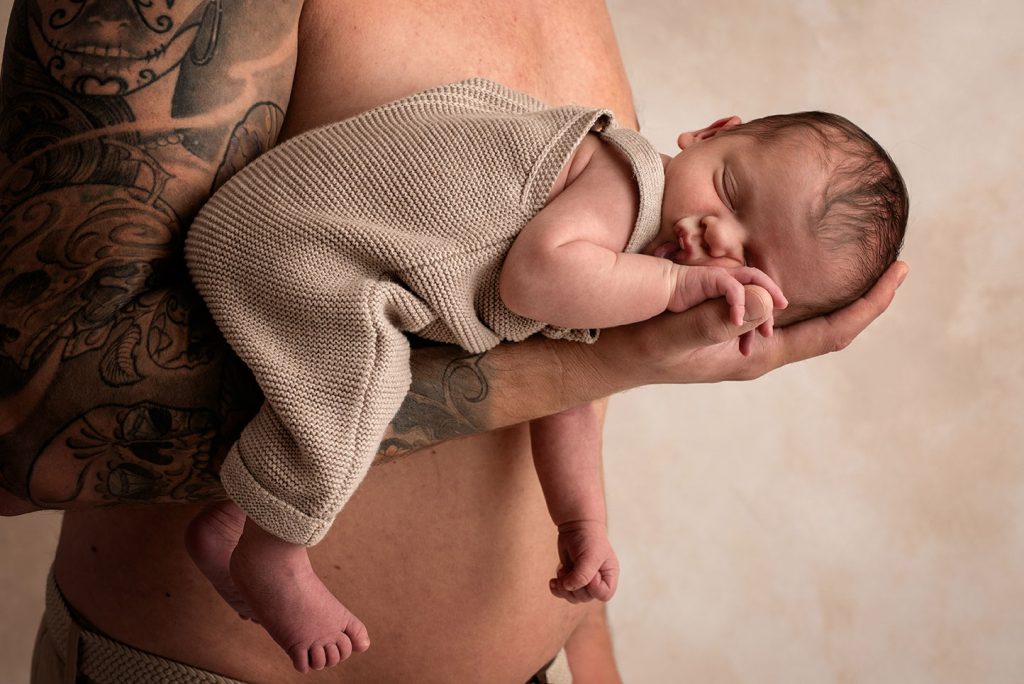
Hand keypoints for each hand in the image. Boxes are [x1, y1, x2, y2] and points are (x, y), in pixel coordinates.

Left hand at [550, 520, 619, 602]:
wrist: (576, 525)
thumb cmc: (588, 538)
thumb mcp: (590, 556)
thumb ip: (582, 575)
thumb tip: (568, 587)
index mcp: (609, 574)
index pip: (604, 594)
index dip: (594, 588)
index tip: (589, 572)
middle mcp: (598, 580)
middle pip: (586, 597)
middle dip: (575, 586)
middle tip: (569, 570)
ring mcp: (584, 579)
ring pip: (574, 597)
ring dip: (564, 587)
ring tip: (563, 571)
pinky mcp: (571, 576)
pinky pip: (564, 592)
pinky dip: (557, 588)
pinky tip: (553, 581)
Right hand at [593, 261, 907, 386]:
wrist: (594, 355)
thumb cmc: (627, 349)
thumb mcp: (665, 335)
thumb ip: (711, 318)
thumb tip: (769, 298)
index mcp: (755, 353)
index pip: (831, 333)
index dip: (870, 304)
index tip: (901, 269)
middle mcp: (754, 343)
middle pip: (823, 320)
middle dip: (857, 287)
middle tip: (887, 246)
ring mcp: (739, 329)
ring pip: (795, 301)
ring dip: (821, 274)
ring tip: (848, 240)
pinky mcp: (721, 313)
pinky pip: (766, 288)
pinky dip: (782, 265)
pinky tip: (781, 240)